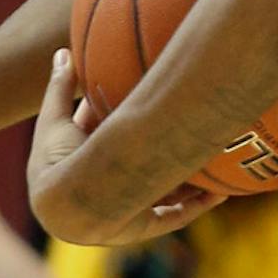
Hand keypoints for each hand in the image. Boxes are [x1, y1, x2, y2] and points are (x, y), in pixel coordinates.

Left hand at [27, 51, 224, 245]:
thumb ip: (59, 84)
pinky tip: (221, 192)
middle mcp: (108, 184)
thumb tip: (63, 51)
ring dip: (188, 177)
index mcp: (85, 160)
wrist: (64, 204)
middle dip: (163, 147)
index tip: (150, 95)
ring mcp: (127, 206)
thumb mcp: (56, 114)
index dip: (127, 116)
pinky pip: (178, 215)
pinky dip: (199, 204)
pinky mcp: (143, 226)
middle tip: (190, 123)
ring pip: (165, 190)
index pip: (109, 135)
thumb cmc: (55, 158)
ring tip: (214, 156)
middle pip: (142, 163)